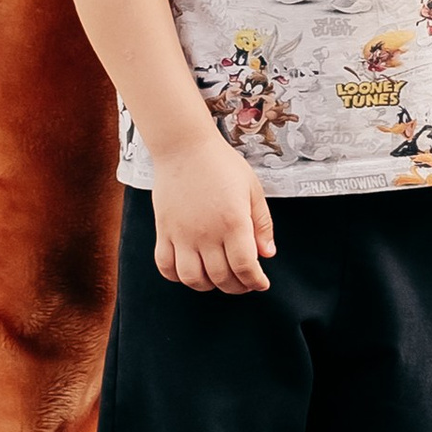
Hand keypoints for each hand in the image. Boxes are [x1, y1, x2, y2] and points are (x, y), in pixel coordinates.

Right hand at [150, 132, 277, 292]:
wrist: (184, 145)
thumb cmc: (222, 164)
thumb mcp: (252, 189)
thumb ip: (262, 223)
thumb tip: (267, 254)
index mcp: (233, 221)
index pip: (245, 267)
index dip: (255, 281)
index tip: (261, 283)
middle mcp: (206, 232)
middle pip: (221, 277)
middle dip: (237, 286)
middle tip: (244, 282)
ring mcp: (182, 234)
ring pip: (192, 279)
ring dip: (208, 286)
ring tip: (218, 278)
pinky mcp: (164, 230)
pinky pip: (165, 265)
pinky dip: (177, 276)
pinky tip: (190, 270)